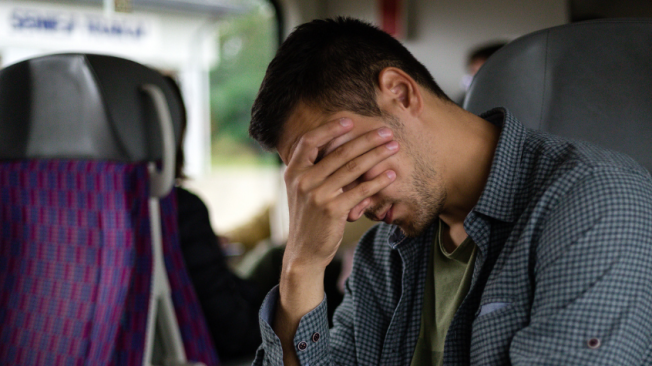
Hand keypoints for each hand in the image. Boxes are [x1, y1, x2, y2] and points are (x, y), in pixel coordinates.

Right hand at [275, 116, 398, 364]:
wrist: (304, 252)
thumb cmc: (308, 218)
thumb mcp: (301, 191)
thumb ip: (311, 170)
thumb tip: (332, 145)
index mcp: (293, 172)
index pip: (309, 141)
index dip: (329, 129)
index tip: (349, 121)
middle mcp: (302, 180)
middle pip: (339, 152)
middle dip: (366, 139)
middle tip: (385, 131)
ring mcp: (317, 195)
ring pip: (352, 168)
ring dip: (377, 155)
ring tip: (393, 147)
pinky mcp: (332, 210)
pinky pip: (360, 190)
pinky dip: (377, 181)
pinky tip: (391, 175)